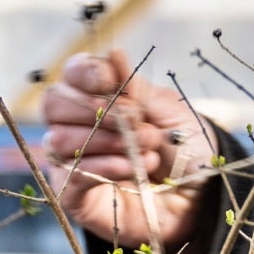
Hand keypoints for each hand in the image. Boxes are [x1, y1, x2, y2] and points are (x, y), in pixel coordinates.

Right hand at [40, 49, 215, 252]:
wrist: (200, 198)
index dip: (86, 73)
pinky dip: (101, 167)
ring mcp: (72, 160)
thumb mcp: (170, 112)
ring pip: (58, 139)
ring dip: (106, 141)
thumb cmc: (184, 150)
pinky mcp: (74, 195)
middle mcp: (77, 125)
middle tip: (138, 121)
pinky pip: (69, 175)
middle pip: (53, 103)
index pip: (72, 73)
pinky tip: (129, 168)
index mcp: (99, 96)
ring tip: (148, 149)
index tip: (111, 81)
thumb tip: (115, 54)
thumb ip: (138, 89)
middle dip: (97, 110)